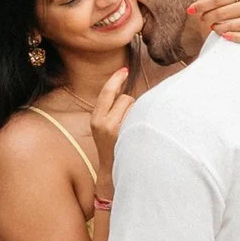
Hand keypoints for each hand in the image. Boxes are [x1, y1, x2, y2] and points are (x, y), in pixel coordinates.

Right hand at [88, 66, 134, 186]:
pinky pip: (141, 117)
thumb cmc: (112, 146)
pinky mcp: (130, 136)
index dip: (115, 79)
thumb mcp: (102, 127)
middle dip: (130, 105)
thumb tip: (127, 93)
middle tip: (127, 122)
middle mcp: (105, 124)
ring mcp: (118, 131)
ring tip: (133, 130)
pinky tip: (139, 133)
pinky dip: (143, 121)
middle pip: (126, 98)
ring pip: (135, 107)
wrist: (113, 171)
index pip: (106, 93)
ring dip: (137, 114)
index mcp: (96, 120)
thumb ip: (110, 111)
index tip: (124, 69)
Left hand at [188, 0, 239, 42]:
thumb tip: (211, 3)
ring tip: (213, 29)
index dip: (203, 5)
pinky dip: (236, 37)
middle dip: (209, 18)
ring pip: (235, 25)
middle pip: (224, 12)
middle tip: (202, 22)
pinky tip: (226, 37)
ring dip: (220, 28)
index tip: (190, 10)